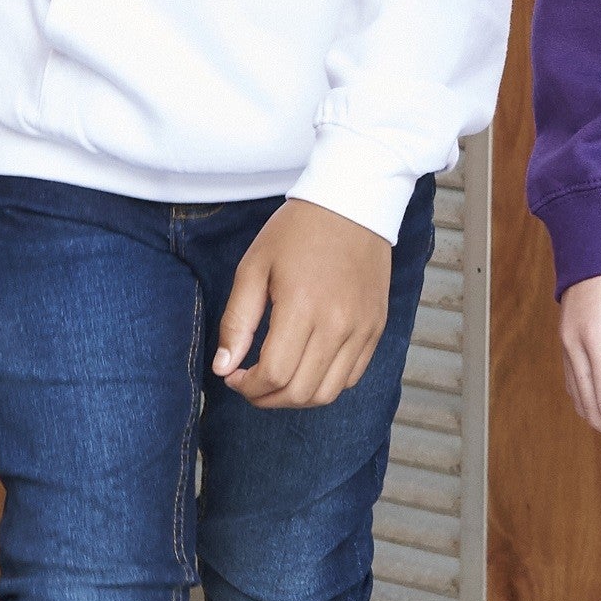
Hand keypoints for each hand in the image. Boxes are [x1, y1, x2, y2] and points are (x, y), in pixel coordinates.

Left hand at [214, 199, 391, 408]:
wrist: (353, 202)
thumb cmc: (298, 230)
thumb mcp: (255, 266)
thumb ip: (237, 321)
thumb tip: (224, 369)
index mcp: (303, 306)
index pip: (274, 375)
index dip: (247, 386)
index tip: (234, 376)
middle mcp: (338, 323)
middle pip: (300, 392)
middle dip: (267, 398)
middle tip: (250, 384)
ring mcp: (362, 327)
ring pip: (328, 393)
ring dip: (296, 398)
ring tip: (278, 380)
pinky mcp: (376, 326)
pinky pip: (352, 377)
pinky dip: (326, 384)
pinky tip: (308, 366)